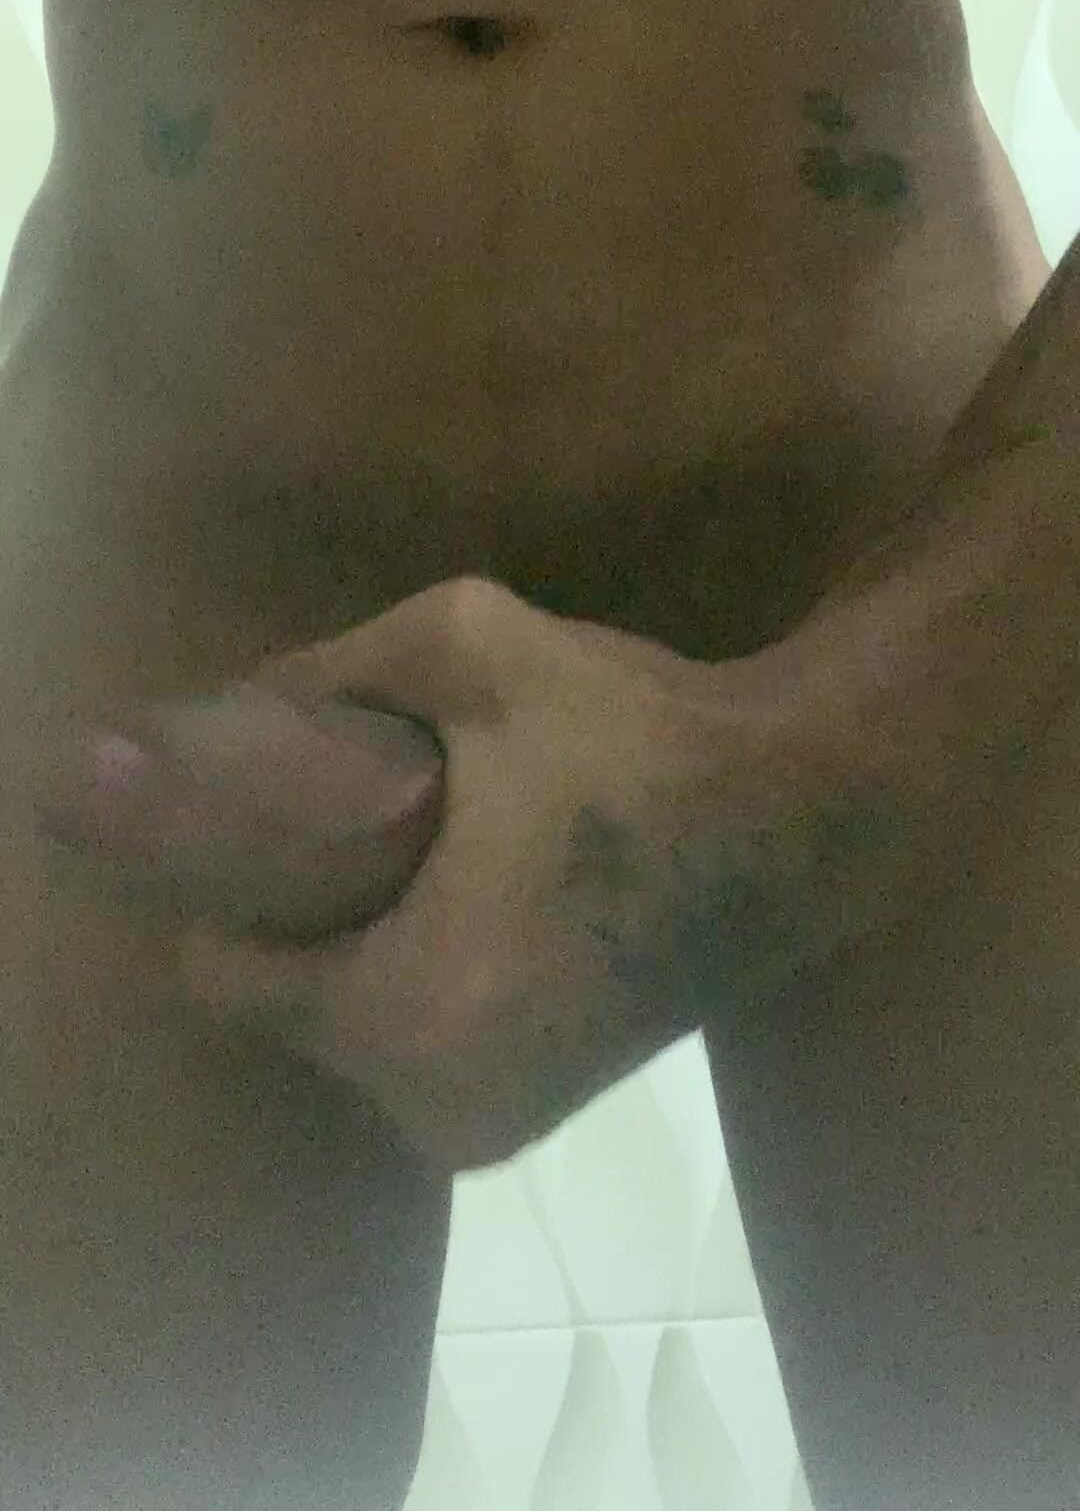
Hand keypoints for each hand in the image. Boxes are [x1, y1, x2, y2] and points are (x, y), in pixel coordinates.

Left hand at [177, 577, 780, 1171]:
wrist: (814, 812)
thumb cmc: (640, 735)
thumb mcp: (471, 647)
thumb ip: (333, 667)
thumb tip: (240, 701)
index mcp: (413, 1015)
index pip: (222, 969)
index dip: (236, 874)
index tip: (288, 803)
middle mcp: (441, 1107)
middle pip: (286, 1000)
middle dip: (307, 907)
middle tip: (375, 810)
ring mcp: (496, 1124)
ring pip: (353, 1025)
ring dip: (365, 943)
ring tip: (441, 844)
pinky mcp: (541, 1113)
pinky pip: (419, 1044)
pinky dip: (423, 975)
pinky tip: (482, 888)